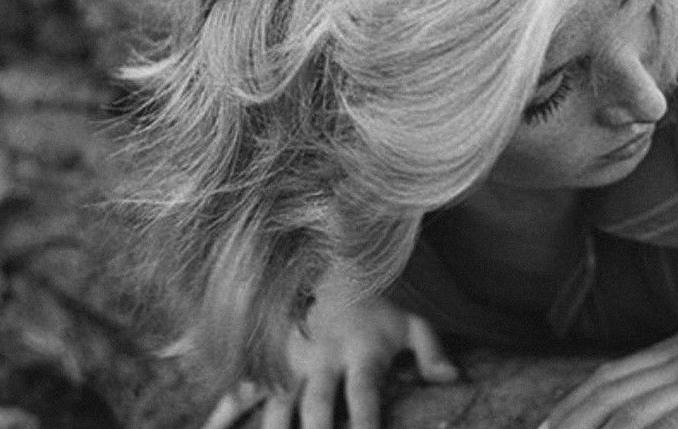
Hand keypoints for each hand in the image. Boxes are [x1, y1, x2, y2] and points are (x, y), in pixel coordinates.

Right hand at [201, 279, 457, 428]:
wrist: (335, 264)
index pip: (365, 395)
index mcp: (360, 355)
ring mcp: (292, 363)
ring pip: (278, 406)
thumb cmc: (380, 305)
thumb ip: (432, 351)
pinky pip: (243, 391)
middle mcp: (323, 362)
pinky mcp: (269, 363)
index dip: (367, 422)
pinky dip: (223, 413)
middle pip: (318, 406)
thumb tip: (454, 379)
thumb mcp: (413, 322)